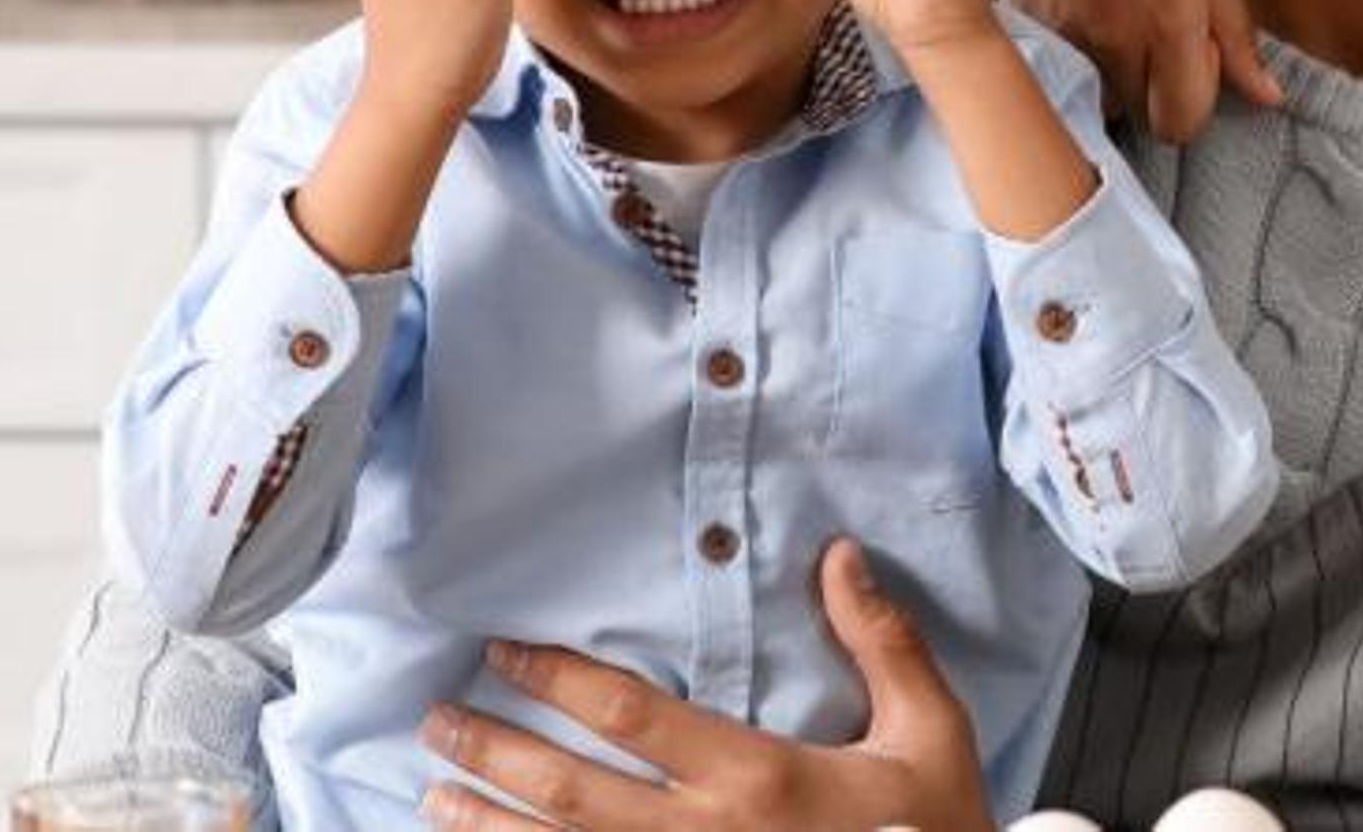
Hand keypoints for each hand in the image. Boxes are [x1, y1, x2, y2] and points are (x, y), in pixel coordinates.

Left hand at [423, 539, 991, 831]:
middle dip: (494, 755)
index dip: (559, 680)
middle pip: (571, 794)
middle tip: (435, 721)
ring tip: (433, 796)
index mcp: (758, 781)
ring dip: (490, 827)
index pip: (631, 718)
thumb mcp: (929, 734)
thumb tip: (840, 557)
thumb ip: (882, 643)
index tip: (505, 652)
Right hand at [999, 0, 1276, 143]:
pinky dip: (1065, 50)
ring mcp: (1061, 28)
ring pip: (1088, 94)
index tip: (1189, 61)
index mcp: (1172, 27)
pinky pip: (1048, 63)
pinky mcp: (1021, 13)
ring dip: (1104, 75)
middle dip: (1148, 90)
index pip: (1181, 123)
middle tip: (1148, 38)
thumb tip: (1268, 100)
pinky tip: (1078, 5)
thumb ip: (1240, 39)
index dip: (1191, 100)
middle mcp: (1113, 38)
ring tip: (1111, 21)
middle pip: (1133, 115)